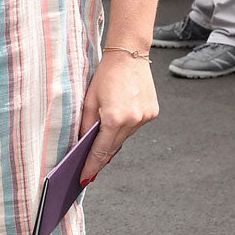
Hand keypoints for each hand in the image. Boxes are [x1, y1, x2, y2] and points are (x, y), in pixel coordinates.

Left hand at [77, 52, 157, 184]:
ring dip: (113, 139)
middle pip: (114, 147)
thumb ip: (85, 125)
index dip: (91, 167)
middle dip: (101, 156)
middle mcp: (133, 121)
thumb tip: (82, 144)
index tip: (84, 179)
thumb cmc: (106, 75)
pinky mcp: (152, 113)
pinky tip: (117, 122)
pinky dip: (124, 127)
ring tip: (100, 142)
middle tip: (88, 168)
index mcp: (115, 118)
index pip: (100, 151)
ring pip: (125, 137)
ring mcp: (145, 117)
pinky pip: (135, 127)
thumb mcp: (89, 100)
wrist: (129, 55)